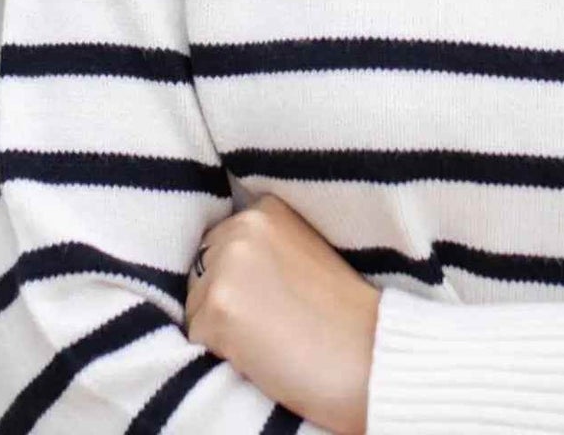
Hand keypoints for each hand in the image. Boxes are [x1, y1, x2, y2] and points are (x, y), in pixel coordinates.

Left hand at [184, 191, 380, 434]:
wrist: (368, 355)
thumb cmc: (340, 312)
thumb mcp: (302, 251)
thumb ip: (262, 246)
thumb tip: (216, 262)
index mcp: (266, 208)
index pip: (219, 244)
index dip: (240, 279)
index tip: (272, 296)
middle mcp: (243, 227)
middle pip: (201, 272)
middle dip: (224, 299)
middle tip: (271, 320)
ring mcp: (228, 267)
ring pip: (195, 306)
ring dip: (220, 327)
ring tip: (269, 336)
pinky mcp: (218, 310)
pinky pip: (196, 337)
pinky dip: (218, 353)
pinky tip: (260, 352)